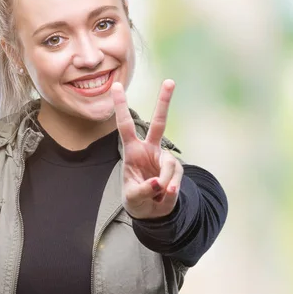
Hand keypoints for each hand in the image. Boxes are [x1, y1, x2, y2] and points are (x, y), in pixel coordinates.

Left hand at [110, 79, 183, 219]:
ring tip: (158, 195)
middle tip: (170, 81)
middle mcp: (150, 150)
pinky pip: (175, 179)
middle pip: (159, 123)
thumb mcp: (133, 198)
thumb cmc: (136, 199)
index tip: (116, 86)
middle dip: (164, 102)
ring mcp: (165, 159)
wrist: (151, 212)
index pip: (125, 126)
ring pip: (170, 165)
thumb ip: (143, 190)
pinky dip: (170, 191)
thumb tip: (159, 183)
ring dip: (164, 183)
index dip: (120, 107)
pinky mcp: (177, 170)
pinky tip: (165, 196)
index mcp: (132, 151)